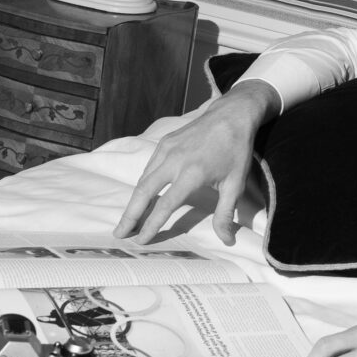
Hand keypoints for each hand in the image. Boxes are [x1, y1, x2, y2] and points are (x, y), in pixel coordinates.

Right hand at [113, 81, 279, 244]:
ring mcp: (166, 149)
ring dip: (133, 201)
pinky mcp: (164, 142)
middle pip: (144, 192)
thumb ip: (226, 213)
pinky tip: (140, 197)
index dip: (152, 224)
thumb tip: (226, 240)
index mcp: (192, 173)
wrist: (231, 115)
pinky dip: (142, 185)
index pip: (166, 204)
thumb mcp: (236, 184)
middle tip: (120, 234)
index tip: (141, 240)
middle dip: (130, 215)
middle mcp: (174, 160)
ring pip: (143, 180)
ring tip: (127, 220)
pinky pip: (149, 167)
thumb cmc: (236, 151)